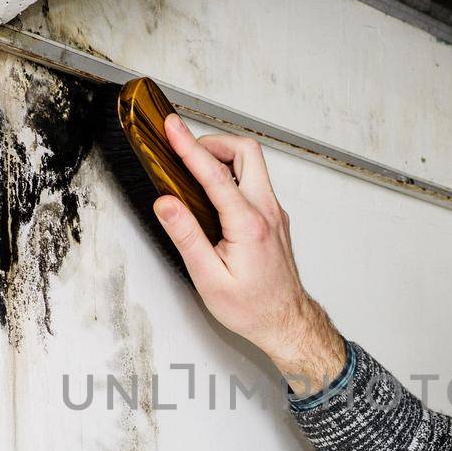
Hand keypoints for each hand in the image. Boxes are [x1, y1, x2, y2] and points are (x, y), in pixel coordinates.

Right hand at [153, 113, 345, 394]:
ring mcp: (274, 213)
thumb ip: (187, 236)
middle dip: (213, 142)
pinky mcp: (275, 218)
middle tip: (185, 147)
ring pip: (253, 164)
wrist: (285, 322)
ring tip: (195, 167)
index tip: (172, 128)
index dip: (189, 147)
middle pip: (246, 152)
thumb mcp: (209, 278)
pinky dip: (232, 174)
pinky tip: (213, 190)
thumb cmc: (251, 308)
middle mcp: (267, 212)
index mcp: (249, 225)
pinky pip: (255, 182)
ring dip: (223, 156)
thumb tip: (166, 204)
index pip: (215, 174)